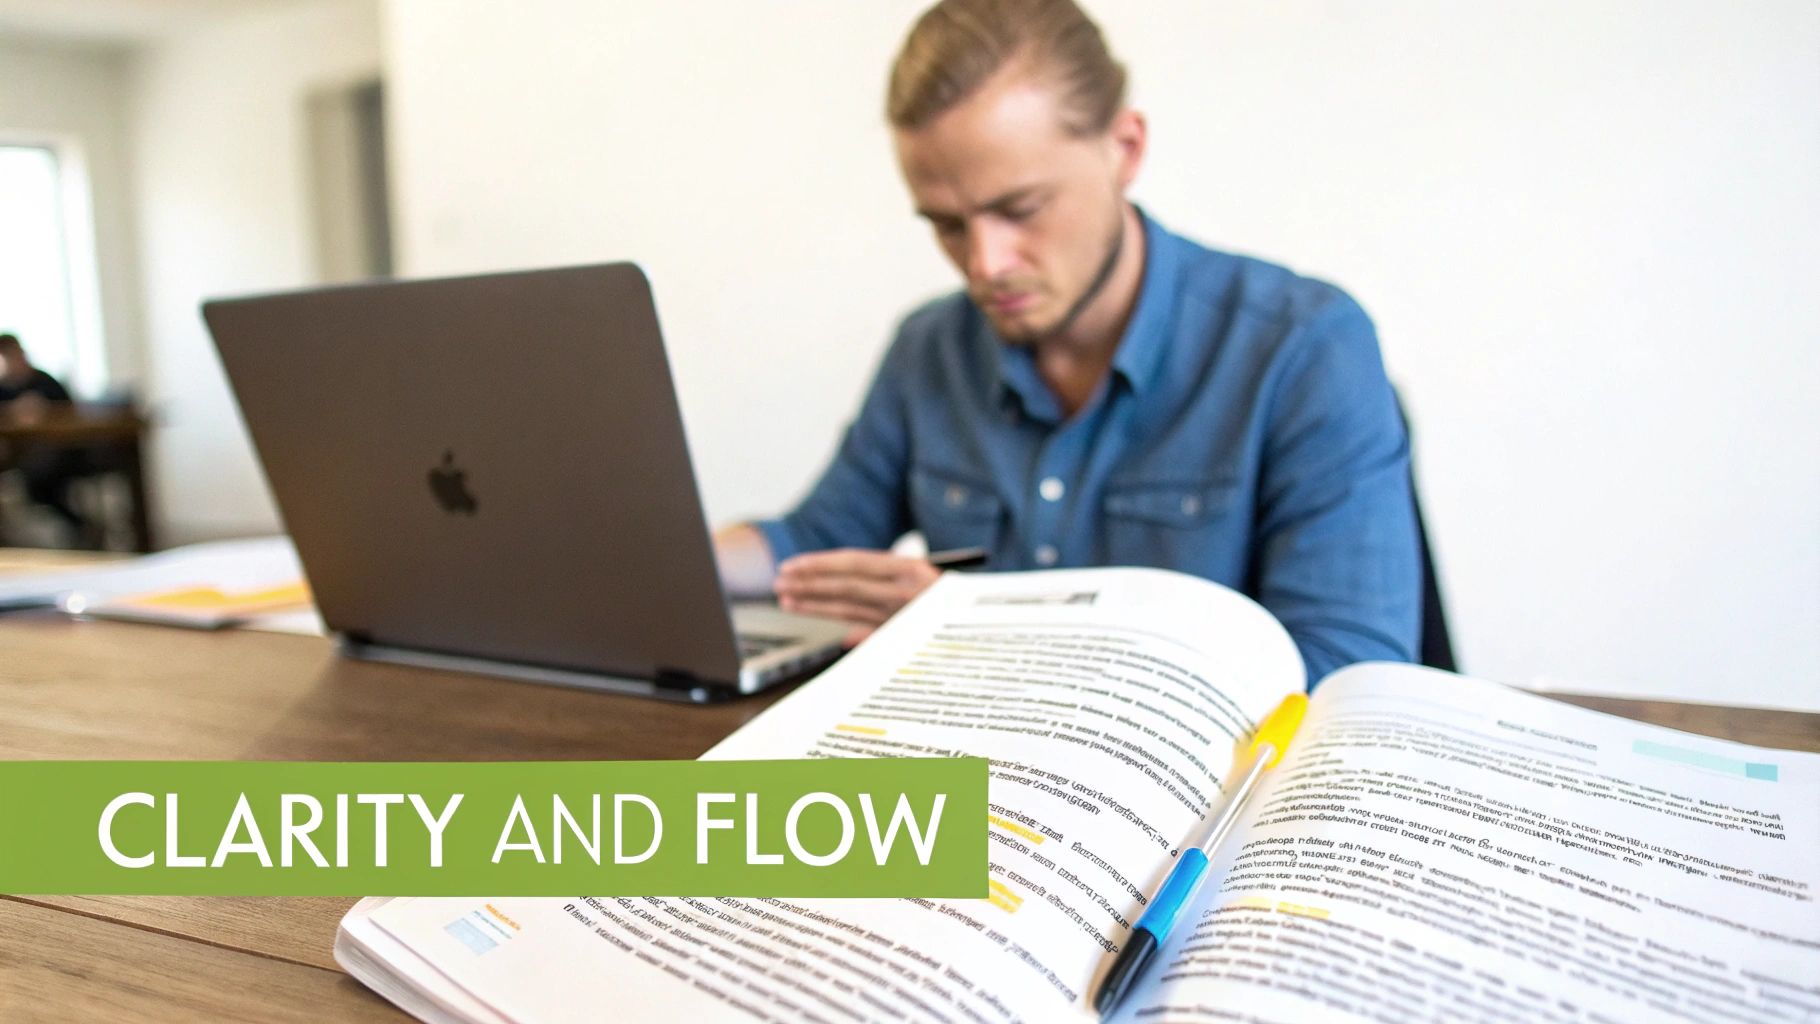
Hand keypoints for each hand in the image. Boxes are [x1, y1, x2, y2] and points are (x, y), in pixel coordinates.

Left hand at [773, 549, 940, 647]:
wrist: (991, 624)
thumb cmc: (955, 603)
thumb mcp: (926, 588)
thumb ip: (889, 595)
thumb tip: (853, 620)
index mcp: (909, 568)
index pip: (853, 563)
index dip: (819, 564)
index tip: (792, 566)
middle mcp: (906, 589)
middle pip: (845, 584)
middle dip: (808, 584)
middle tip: (780, 584)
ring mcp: (906, 614)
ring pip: (850, 608)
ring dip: (815, 605)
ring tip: (789, 601)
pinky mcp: (909, 635)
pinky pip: (872, 635)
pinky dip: (853, 635)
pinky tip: (835, 637)